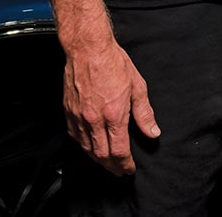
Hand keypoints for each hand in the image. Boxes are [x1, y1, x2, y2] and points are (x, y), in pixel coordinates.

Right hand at [62, 39, 159, 174]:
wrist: (88, 49)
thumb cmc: (113, 63)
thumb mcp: (137, 87)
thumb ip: (144, 113)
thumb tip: (153, 132)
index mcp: (114, 115)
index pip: (119, 151)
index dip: (125, 164)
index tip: (129, 169)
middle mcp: (94, 120)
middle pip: (101, 155)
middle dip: (112, 167)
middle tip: (119, 172)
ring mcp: (79, 117)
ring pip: (86, 149)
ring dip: (98, 160)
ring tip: (107, 164)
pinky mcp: (68, 112)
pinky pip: (75, 137)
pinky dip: (84, 147)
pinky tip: (90, 148)